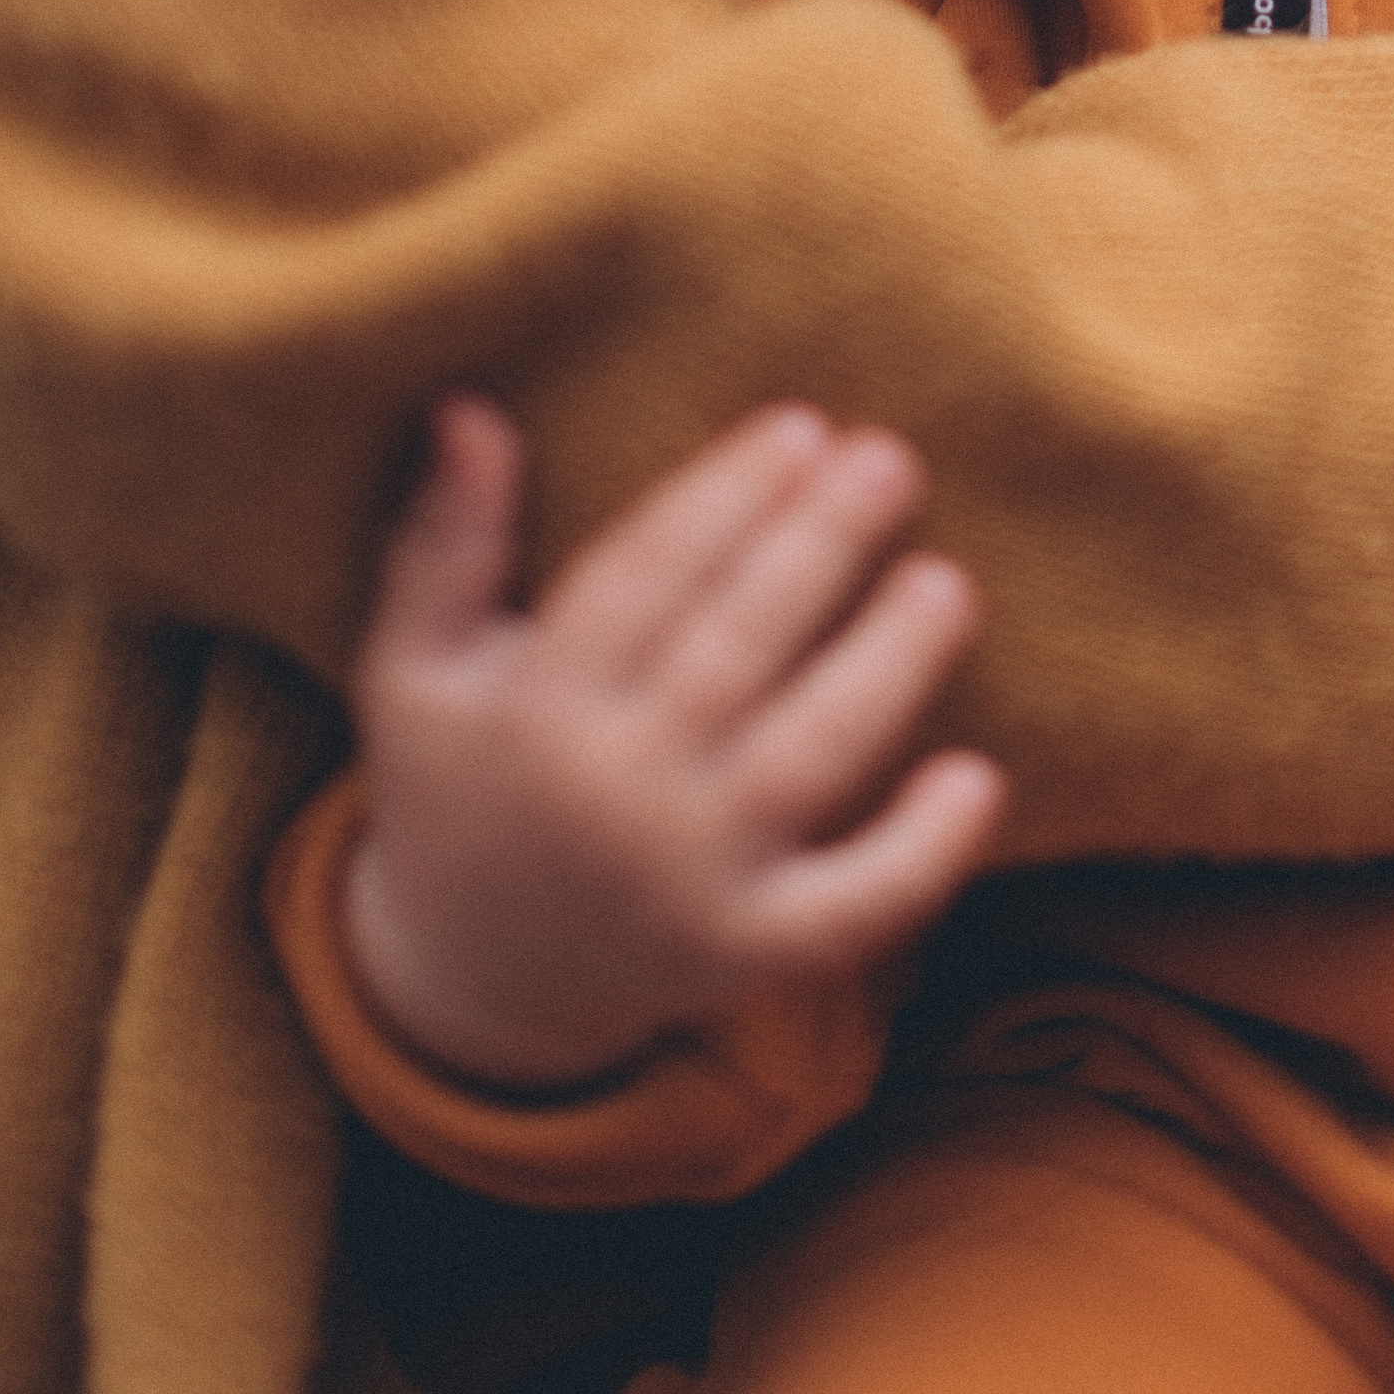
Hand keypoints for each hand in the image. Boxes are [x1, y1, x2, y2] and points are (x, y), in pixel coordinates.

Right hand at [342, 396, 1007, 1093]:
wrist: (468, 985)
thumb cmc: (454, 786)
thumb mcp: (414, 667)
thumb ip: (445, 541)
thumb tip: (469, 408)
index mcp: (535, 711)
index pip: (646, 576)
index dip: (726, 494)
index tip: (800, 425)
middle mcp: (614, 797)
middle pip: (740, 647)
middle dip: (822, 545)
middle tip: (890, 461)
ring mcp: (689, 884)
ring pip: (812, 758)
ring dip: (889, 666)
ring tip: (945, 584)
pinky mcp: (748, 955)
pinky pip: (851, 910)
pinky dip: (921, 852)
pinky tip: (979, 775)